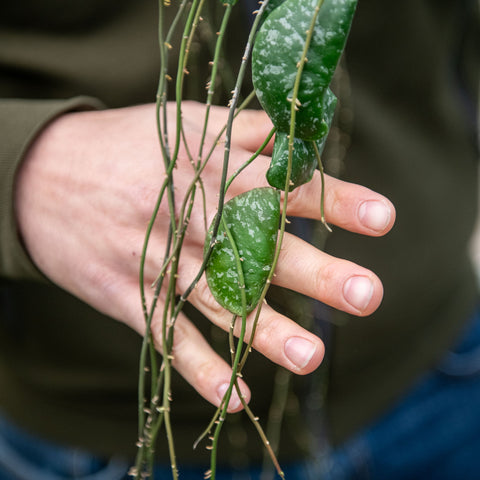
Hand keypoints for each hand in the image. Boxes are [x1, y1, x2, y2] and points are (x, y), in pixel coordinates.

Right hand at [15, 101, 394, 410]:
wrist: (40, 177)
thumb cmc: (126, 147)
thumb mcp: (185, 126)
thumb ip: (246, 134)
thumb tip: (304, 136)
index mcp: (208, 171)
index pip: (281, 185)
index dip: (333, 199)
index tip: (382, 217)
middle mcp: (187, 218)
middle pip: (257, 248)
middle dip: (314, 272)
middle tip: (368, 295)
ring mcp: (157, 261)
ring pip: (216, 301)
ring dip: (263, 331)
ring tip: (309, 357)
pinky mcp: (129, 296)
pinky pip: (167, 337)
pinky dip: (198, 368)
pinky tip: (233, 397)